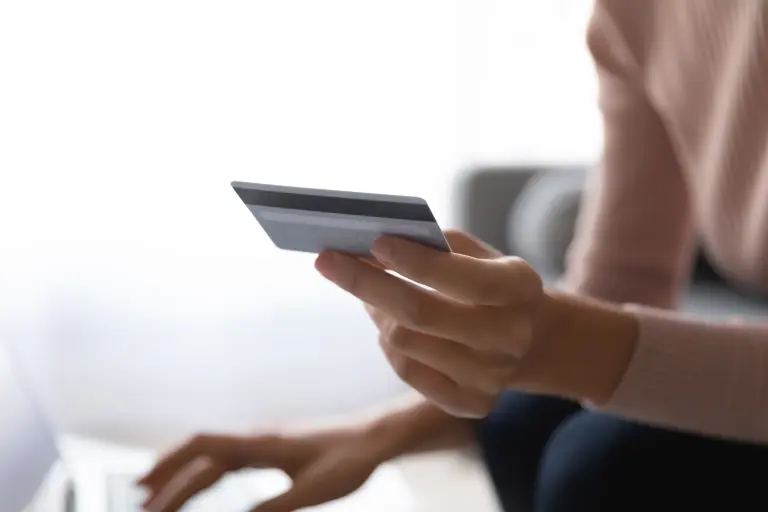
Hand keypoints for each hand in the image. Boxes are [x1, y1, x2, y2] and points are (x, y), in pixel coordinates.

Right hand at [138, 427, 383, 511]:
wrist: (373, 437)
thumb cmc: (348, 460)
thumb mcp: (312, 491)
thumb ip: (275, 508)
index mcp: (260, 442)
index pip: (203, 450)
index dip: (171, 470)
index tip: (145, 495)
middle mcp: (255, 437)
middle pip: (199, 451)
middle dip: (167, 474)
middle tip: (139, 502)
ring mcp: (262, 441)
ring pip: (211, 453)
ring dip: (183, 471)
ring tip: (155, 494)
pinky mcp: (271, 448)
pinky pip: (227, 458)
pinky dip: (205, 471)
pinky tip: (202, 483)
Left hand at [315, 230, 548, 417]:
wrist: (530, 338)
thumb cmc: (489, 283)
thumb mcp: (479, 254)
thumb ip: (437, 245)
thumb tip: (374, 247)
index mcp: (519, 289)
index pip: (463, 278)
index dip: (415, 261)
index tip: (373, 242)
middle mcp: (510, 337)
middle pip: (421, 315)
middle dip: (366, 283)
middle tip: (327, 260)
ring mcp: (491, 377)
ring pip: (404, 342)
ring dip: (376, 311)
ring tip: (367, 291)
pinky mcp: (471, 404)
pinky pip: (406, 371)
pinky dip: (388, 343)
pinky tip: (389, 325)